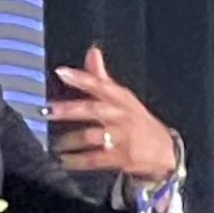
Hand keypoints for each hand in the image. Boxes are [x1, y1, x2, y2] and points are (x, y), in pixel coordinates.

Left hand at [46, 45, 177, 181]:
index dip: (81, 78)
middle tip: (47, 110)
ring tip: (54, 143)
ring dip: (70, 140)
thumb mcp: (124, 98)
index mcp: (121, 98)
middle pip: (94, 109)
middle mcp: (121, 115)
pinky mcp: (122, 158)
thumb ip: (102, 78)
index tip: (60, 72)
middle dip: (69, 109)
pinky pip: (95, 159)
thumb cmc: (137, 122)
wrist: (165, 151)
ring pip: (92, 136)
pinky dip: (78, 160)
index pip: (100, 84)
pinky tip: (65, 161)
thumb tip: (92, 52)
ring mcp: (122, 137)